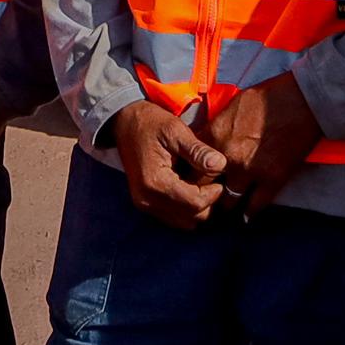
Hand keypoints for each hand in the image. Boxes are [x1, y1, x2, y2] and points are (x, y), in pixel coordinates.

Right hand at [107, 96, 227, 227]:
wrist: (124, 123)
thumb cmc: (150, 123)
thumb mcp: (175, 130)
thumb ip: (197, 150)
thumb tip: (220, 165)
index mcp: (155, 182)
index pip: (195, 203)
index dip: (214, 193)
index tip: (218, 175)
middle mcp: (148, 200)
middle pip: (192, 217)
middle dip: (208, 200)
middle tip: (211, 178)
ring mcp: (145, 204)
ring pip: (185, 221)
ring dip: (198, 205)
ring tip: (200, 182)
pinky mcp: (146, 204)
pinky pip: (175, 217)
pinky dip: (187, 207)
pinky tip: (189, 186)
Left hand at [191, 74, 319, 213]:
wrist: (303, 100)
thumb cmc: (269, 96)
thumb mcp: (232, 106)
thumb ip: (217, 128)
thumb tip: (206, 141)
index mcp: (214, 135)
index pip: (190, 163)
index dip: (191, 173)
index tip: (193, 178)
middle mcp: (226, 157)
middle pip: (204, 186)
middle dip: (204, 192)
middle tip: (206, 197)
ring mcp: (249, 171)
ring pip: (228, 201)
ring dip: (226, 204)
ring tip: (225, 207)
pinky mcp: (272, 180)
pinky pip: (255, 206)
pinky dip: (249, 212)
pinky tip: (245, 216)